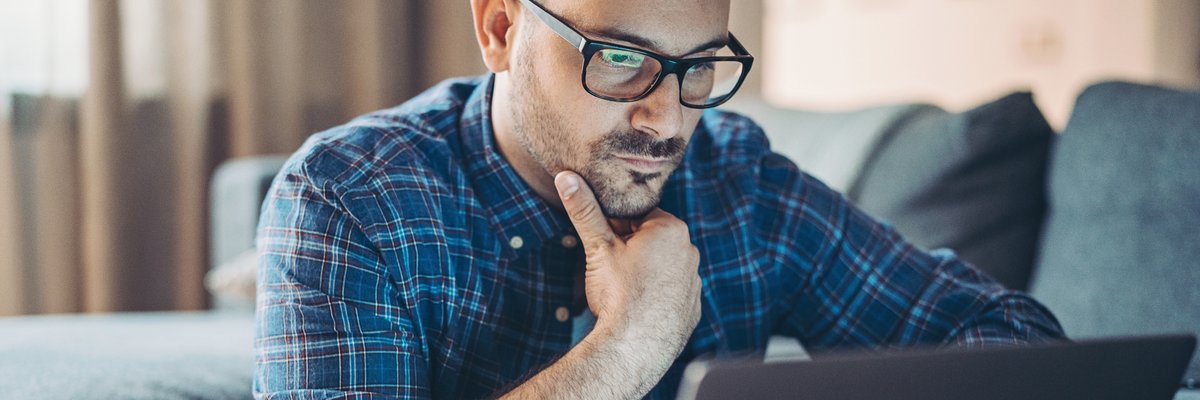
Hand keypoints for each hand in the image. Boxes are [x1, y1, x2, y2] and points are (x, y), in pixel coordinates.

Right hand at [553, 171, 701, 348]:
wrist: (635, 346)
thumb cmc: (618, 293)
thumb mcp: (598, 247)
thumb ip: (584, 210)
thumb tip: (566, 177)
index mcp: (670, 229)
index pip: (639, 216)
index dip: (616, 229)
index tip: (604, 245)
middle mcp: (690, 251)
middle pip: (652, 240)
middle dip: (630, 249)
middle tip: (609, 268)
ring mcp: (694, 281)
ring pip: (662, 266)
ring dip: (644, 272)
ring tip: (622, 290)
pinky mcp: (692, 307)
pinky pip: (671, 292)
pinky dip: (656, 295)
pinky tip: (637, 307)